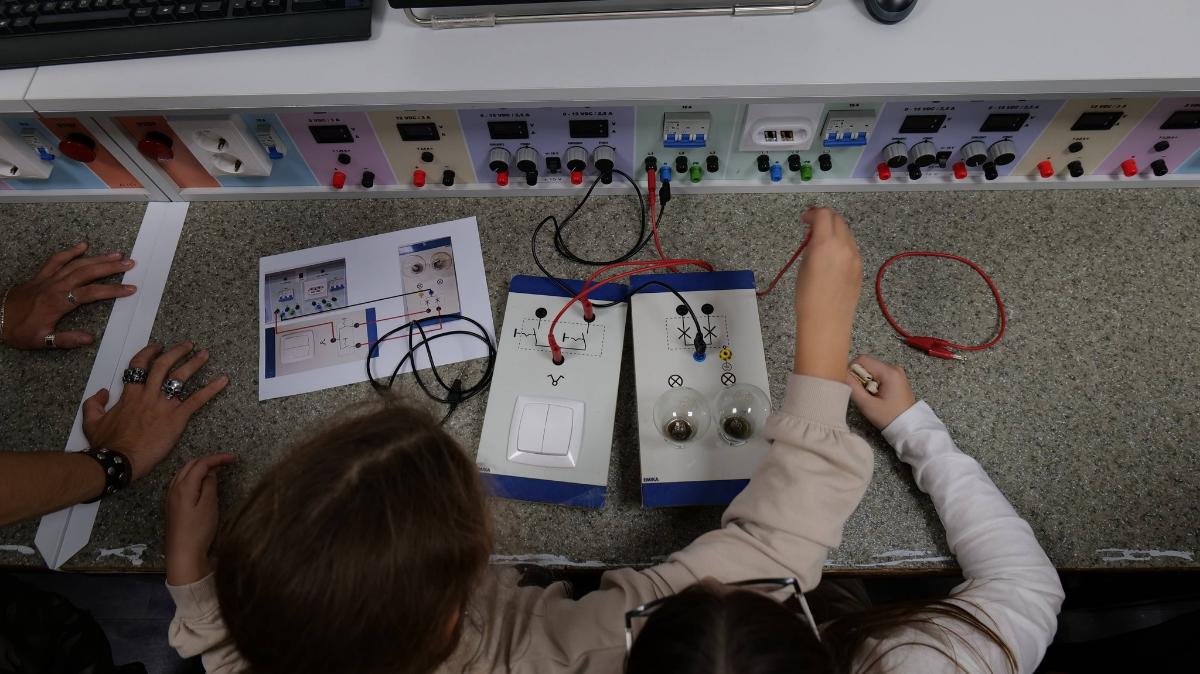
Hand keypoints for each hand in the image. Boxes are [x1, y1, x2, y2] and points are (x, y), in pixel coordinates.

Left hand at [1, 243, 136, 348]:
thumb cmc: (18, 331)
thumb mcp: (42, 341)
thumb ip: (67, 339)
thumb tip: (90, 338)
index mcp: (58, 303)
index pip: (91, 293)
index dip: (112, 290)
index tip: (130, 288)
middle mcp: (55, 287)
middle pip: (87, 272)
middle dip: (111, 267)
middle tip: (130, 263)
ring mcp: (48, 279)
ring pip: (76, 264)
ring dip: (97, 258)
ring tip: (117, 254)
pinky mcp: (40, 276)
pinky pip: (56, 260)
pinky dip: (70, 252)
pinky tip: (83, 246)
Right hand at [82, 342, 228, 479]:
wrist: (119, 460)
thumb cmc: (107, 444)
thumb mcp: (93, 421)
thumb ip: (95, 403)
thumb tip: (102, 392)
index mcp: (130, 394)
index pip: (139, 365)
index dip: (149, 353)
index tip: (158, 347)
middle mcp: (148, 395)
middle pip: (163, 365)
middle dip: (177, 352)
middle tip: (188, 345)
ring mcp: (163, 405)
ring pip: (180, 377)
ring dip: (194, 363)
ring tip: (205, 354)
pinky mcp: (177, 418)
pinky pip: (197, 400)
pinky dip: (212, 389)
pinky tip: (223, 380)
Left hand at [166, 453, 235, 585]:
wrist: (183, 554)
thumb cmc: (198, 531)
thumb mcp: (209, 506)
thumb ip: (209, 485)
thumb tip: (210, 473)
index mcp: (184, 486)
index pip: (201, 464)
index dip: (218, 458)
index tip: (234, 458)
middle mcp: (174, 488)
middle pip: (190, 465)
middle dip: (208, 460)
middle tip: (226, 462)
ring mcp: (171, 497)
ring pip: (184, 473)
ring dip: (199, 467)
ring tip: (215, 469)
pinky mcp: (172, 506)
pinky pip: (181, 482)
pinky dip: (192, 477)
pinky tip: (200, 483)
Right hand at [793, 208, 862, 381]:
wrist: (826, 323)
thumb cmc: (807, 298)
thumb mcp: (803, 266)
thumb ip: (811, 246)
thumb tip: (814, 237)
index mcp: (827, 243)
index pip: (823, 214)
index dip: (812, 213)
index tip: (803, 220)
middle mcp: (845, 246)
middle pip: (837, 220)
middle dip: (824, 218)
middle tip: (810, 228)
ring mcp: (855, 257)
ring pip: (846, 233)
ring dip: (833, 231)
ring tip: (820, 243)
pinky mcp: (860, 269)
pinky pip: (851, 248)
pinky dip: (841, 244)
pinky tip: (831, 258)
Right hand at [845, 355, 916, 429]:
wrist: (909, 427)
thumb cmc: (889, 417)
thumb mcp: (868, 405)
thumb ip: (853, 388)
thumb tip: (842, 374)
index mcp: (889, 372)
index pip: (862, 360)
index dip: (852, 370)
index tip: (851, 385)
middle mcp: (893, 368)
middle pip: (867, 364)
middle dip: (859, 377)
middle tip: (861, 394)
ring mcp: (896, 373)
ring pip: (871, 370)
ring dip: (865, 381)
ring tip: (869, 396)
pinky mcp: (896, 378)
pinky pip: (878, 375)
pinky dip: (872, 383)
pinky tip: (875, 396)